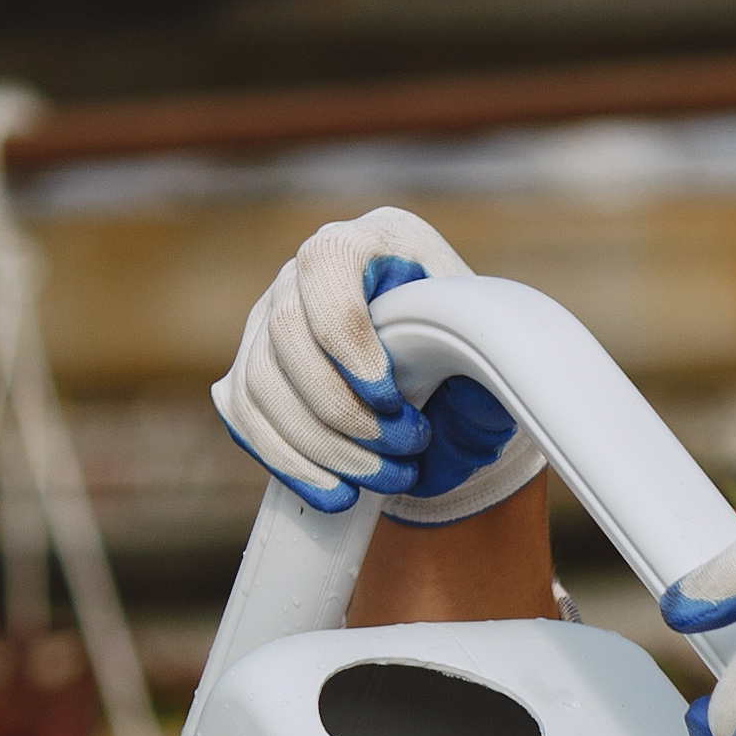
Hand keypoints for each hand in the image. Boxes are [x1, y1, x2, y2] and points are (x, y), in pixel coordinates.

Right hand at [213, 209, 541, 522]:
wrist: (446, 397)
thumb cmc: (470, 366)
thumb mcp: (490, 364)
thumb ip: (487, 374)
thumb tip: (474, 398)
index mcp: (375, 241)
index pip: (327, 264)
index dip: (348, 338)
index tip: (391, 399)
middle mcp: (307, 272)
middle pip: (285, 332)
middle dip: (344, 410)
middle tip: (404, 451)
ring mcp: (270, 319)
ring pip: (261, 382)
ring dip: (323, 446)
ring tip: (386, 478)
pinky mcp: (253, 369)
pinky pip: (246, 417)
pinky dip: (291, 464)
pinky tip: (339, 494)